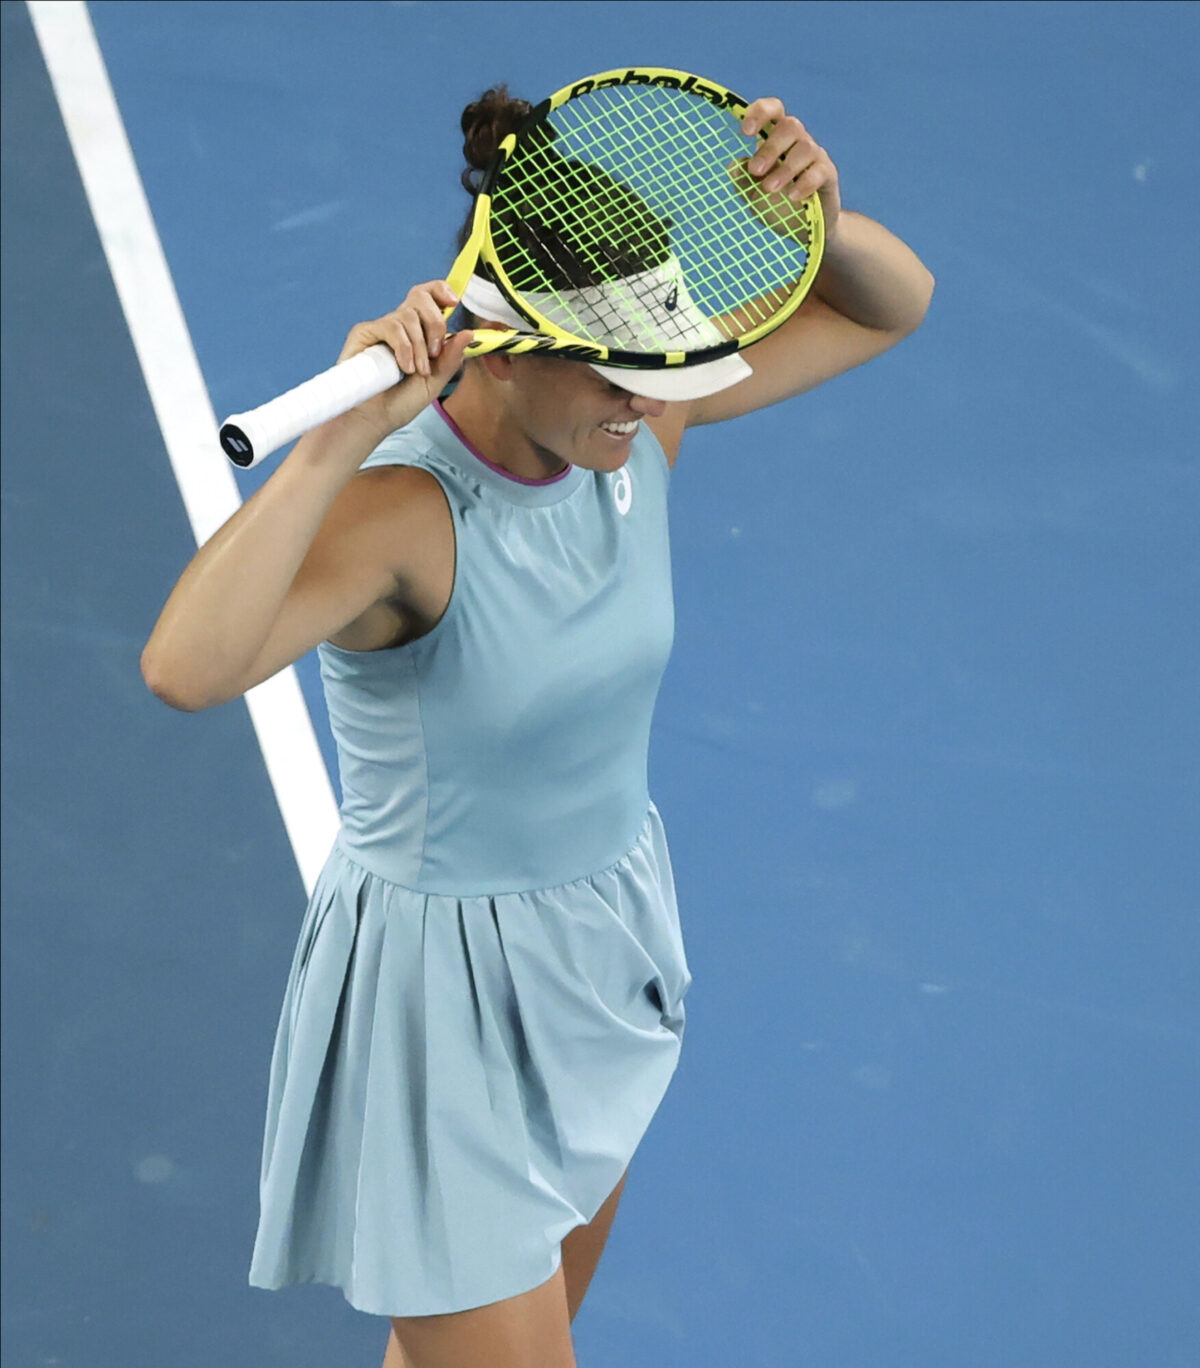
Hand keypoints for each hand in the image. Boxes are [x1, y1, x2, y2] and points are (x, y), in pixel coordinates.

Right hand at [336, 281, 474, 432]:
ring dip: (419, 345)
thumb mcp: (435, 381)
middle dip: (435, 323)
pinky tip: (403, 367)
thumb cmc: (400, 402)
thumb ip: (451, 358)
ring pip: (408, 314)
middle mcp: (400, 326)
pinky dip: (403, 347)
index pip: (430, 297)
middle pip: (420, 297)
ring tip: (416, 370)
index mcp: (419, 332)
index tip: (454, 301)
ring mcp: (382, 327)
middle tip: (434, 353)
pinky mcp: (364, 332)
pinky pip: (391, 326)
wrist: (374, 419)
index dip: (441, 291)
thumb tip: (468, 333)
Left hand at [739, 99, 840, 242]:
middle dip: (770, 147)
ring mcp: (815, 156)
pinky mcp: (828, 174)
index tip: (745, 132)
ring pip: (805, 148)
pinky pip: (819, 171)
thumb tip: (733, 167)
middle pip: (790, 126)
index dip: (760, 113)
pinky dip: (805, 183)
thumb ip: (744, 180)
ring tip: (769, 189)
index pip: (773, 110)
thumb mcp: (753, 194)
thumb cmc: (776, 204)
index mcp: (776, 138)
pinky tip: (793, 197)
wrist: (802, 228)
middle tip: (755, 170)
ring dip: (785, 169)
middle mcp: (797, 141)